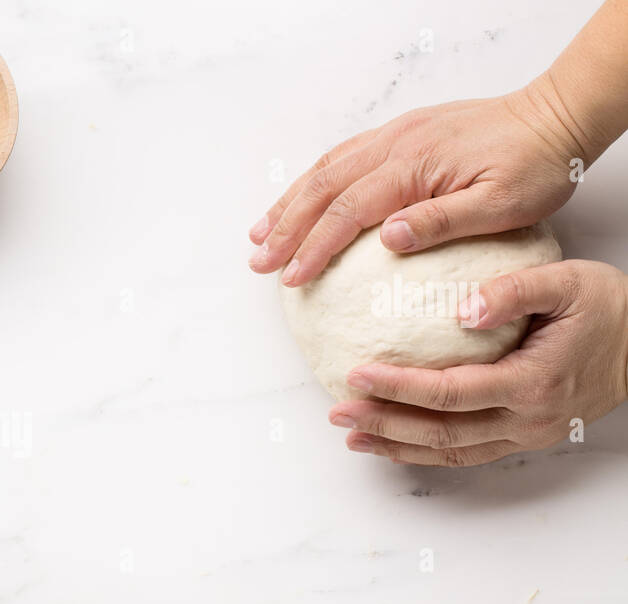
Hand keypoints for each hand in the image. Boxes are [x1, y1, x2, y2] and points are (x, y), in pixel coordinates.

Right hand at [248, 80, 583, 286]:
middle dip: (284, 227)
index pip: (348, 212)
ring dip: (289, 203)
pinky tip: (301, 199)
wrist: (557, 116)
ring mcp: (395, 136)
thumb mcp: (501, 205)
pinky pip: (343, 157)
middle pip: (322, 189)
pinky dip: (313, 182)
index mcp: (414, 167)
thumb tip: (387, 239)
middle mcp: (395, 146)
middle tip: (258, 261)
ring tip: (259, 233)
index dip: (313, 247)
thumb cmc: (536, 165)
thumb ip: (442, 222)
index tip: (291, 277)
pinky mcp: (402, 134)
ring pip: (325, 169)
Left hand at [328, 260, 627, 466]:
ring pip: (450, 450)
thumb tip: (463, 308)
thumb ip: (515, 291)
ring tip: (352, 434)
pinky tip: (392, 443)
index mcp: (533, 382)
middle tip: (337, 411)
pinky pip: (466, 452)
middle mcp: (528, 419)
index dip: (398, 388)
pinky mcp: (525, 438)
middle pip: (441, 431)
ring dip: (396, 445)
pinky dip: (424, 451)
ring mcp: (527, 435)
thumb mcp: (569, 282)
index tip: (355, 375)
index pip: (449, 392)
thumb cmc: (610, 308)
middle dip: (384, 424)